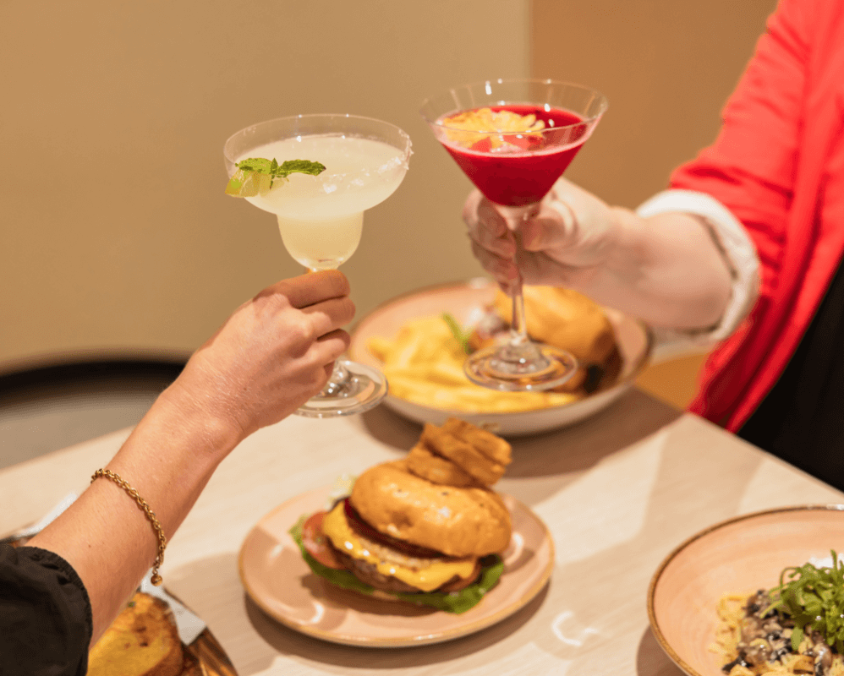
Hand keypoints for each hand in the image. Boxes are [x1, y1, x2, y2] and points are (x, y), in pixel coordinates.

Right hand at [167, 270, 354, 444]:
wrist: (214, 402)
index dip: (338, 285)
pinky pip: (332, 364)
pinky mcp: (314, 380)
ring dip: (332, 339)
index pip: (331, 281)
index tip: (339, 289)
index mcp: (276, 302)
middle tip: (333, 316)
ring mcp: (309, 355)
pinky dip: (322, 364)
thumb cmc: (223, 359)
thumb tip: (313, 294)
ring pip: (343, 337)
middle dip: (341, 310)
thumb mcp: (248, 315)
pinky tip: (299, 368)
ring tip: (310, 347)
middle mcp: (297, 326)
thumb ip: (283, 303)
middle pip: (346, 308)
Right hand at [463, 178, 621, 289]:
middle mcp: (505, 212)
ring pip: (480, 249)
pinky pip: (494, 272)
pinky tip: (515, 288)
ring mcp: (503, 239)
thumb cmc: (588, 226)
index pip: (488, 193)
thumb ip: (551, 227)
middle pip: (475, 222)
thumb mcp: (574, 223)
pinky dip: (501, 281)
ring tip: (515, 275)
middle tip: (510, 253)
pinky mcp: (507, 263)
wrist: (599, 258)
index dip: (486, 211)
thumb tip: (528, 234)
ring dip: (492, 264)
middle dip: (488, 240)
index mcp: (518, 190)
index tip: (500, 228)